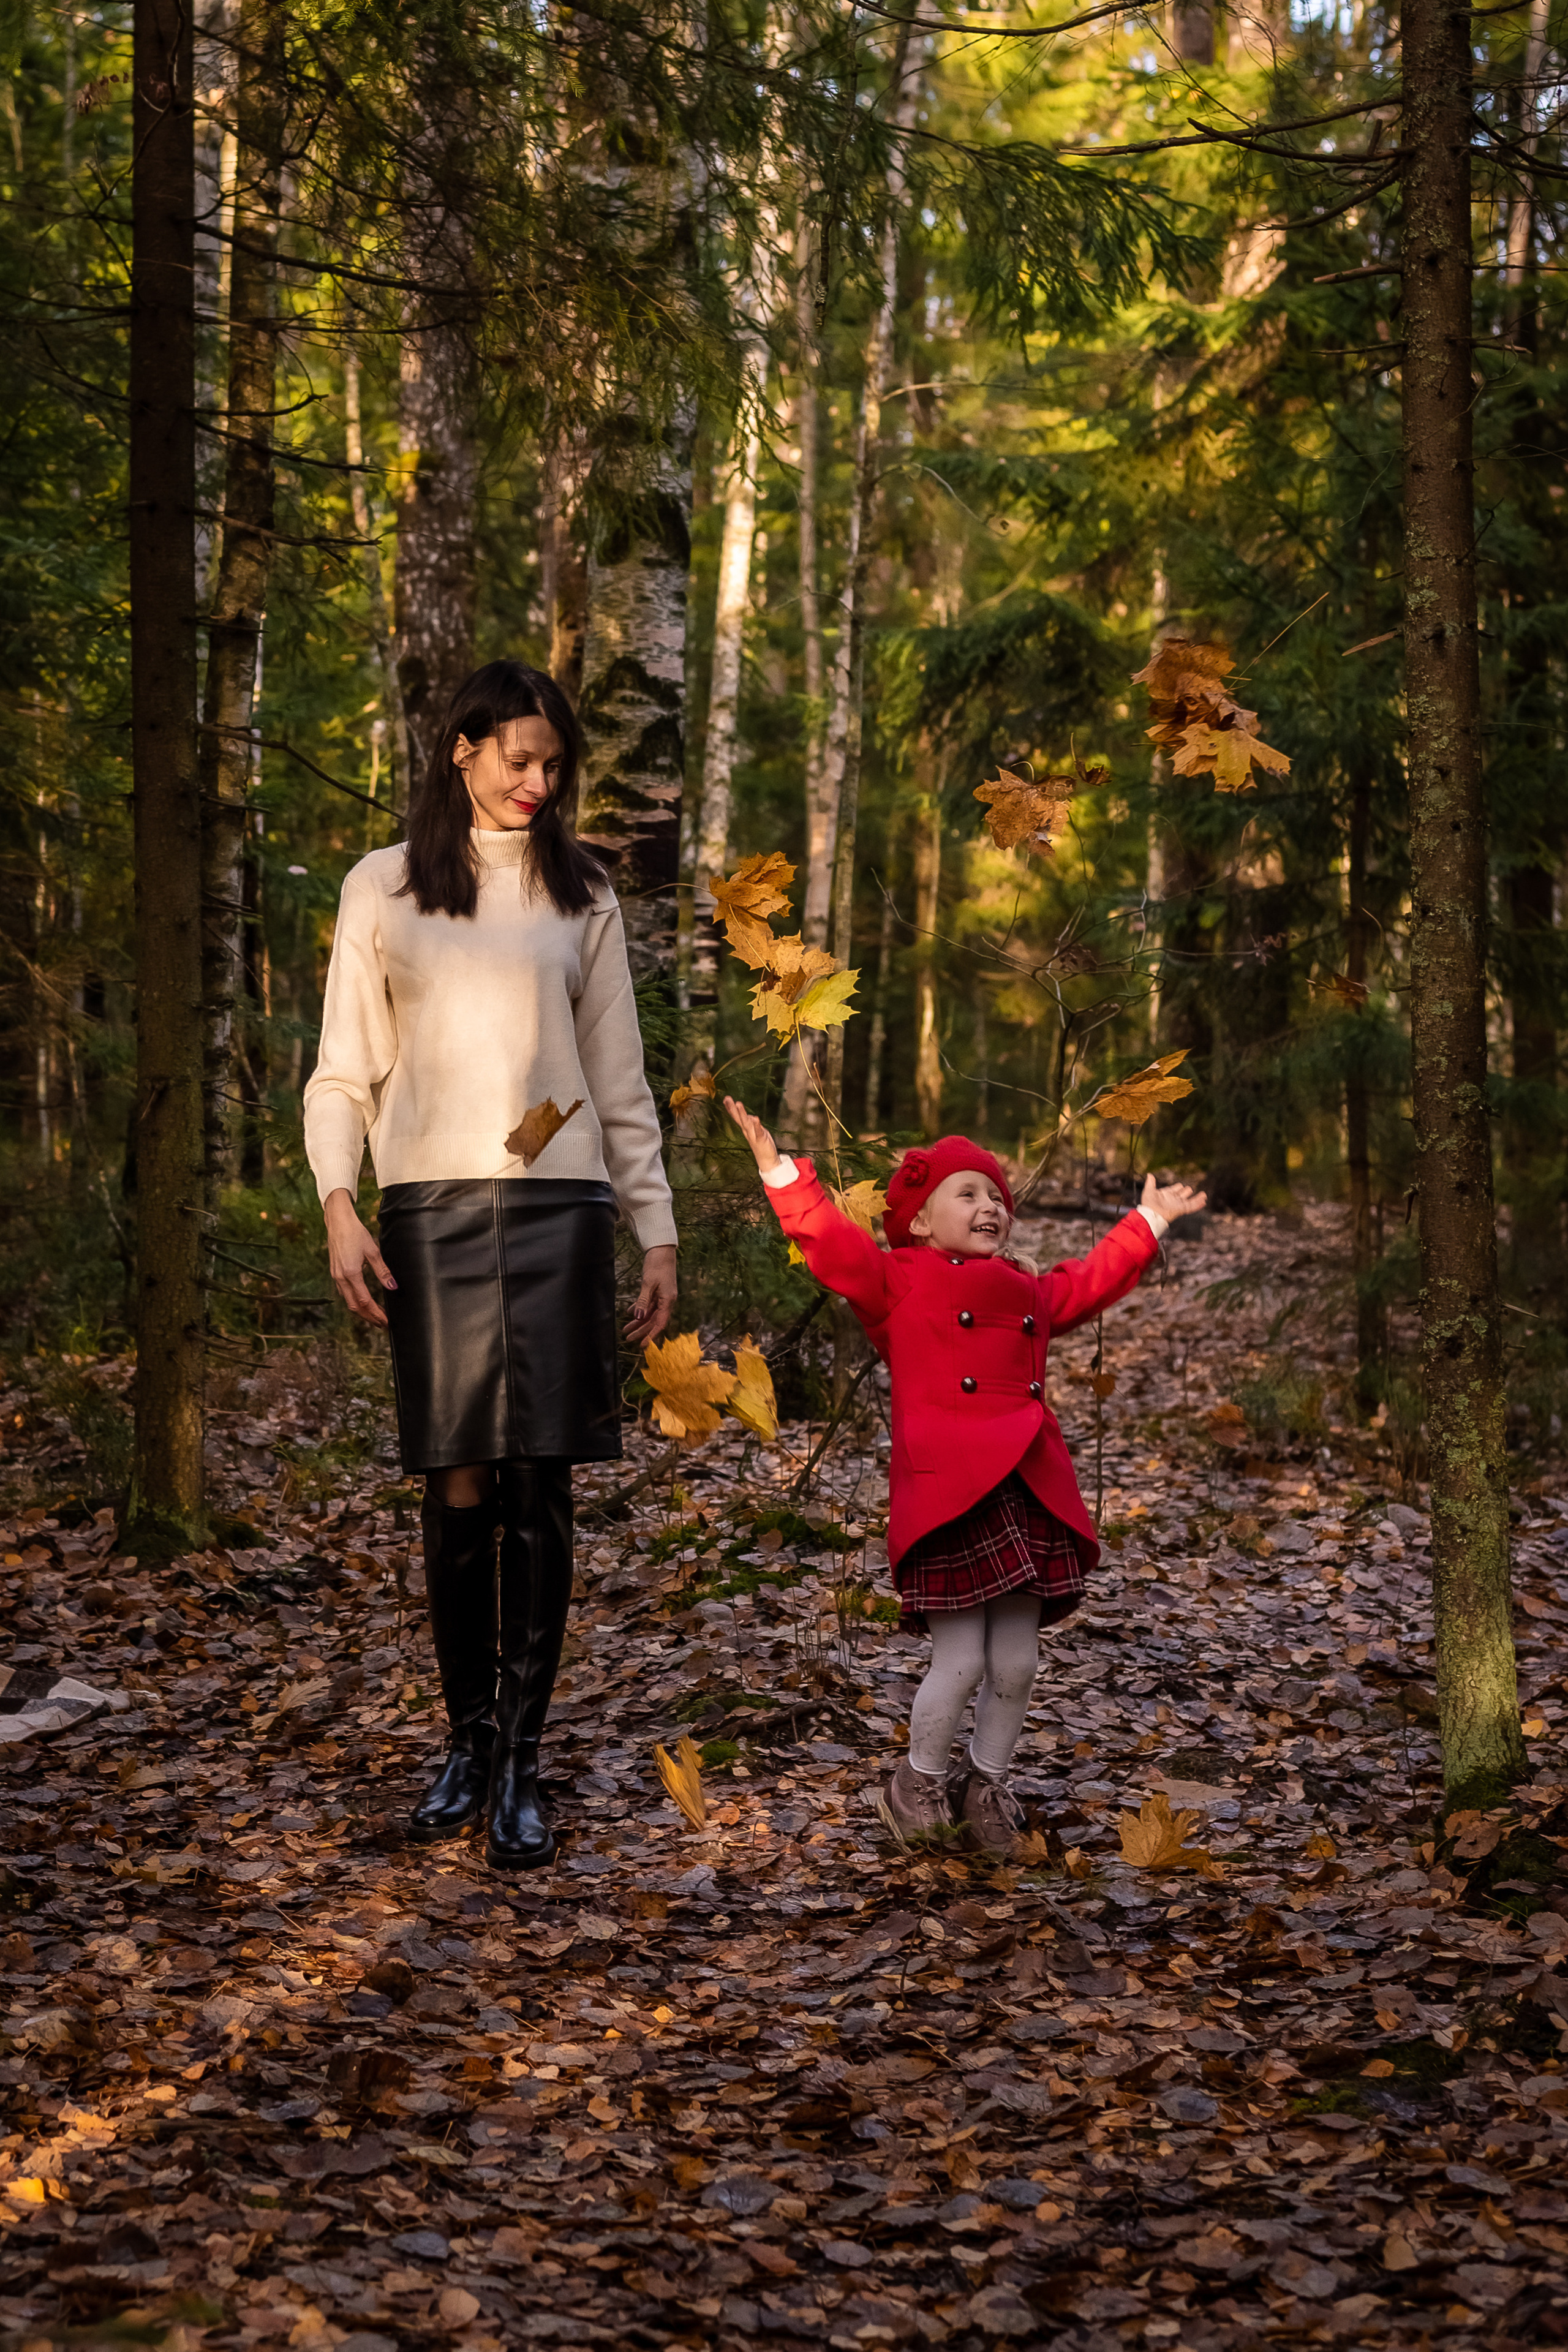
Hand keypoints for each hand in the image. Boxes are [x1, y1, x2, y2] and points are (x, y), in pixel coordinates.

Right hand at [324, 1188, 395, 1326]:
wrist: (338, 1222)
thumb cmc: (355, 1233)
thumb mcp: (372, 1251)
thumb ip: (383, 1271)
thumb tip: (393, 1286)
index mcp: (351, 1273)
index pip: (365, 1301)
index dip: (376, 1313)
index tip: (386, 1320)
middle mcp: (341, 1278)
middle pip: (355, 1306)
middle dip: (369, 1317)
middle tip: (382, 1324)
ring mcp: (336, 1276)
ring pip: (348, 1301)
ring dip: (361, 1311)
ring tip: (374, 1317)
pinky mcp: (334, 1273)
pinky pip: (344, 1293)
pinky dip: (354, 1302)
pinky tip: (362, 1302)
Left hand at [625, 1244, 677, 1347]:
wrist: (662, 1250)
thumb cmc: (657, 1265)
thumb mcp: (648, 1283)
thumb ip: (643, 1301)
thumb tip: (638, 1317)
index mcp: (668, 1300)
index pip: (660, 1323)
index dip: (651, 1335)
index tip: (643, 1345)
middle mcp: (667, 1301)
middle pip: (653, 1320)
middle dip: (641, 1330)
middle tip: (628, 1338)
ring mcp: (662, 1297)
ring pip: (650, 1314)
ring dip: (638, 1322)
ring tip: (626, 1329)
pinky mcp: (657, 1292)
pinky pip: (648, 1305)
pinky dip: (639, 1310)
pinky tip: (629, 1314)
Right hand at [724, 1095, 781, 1173]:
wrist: (766, 1160)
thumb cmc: (761, 1144)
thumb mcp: (756, 1131)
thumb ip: (752, 1124)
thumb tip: (749, 1115)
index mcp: (746, 1129)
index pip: (737, 1117)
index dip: (731, 1108)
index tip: (726, 1099)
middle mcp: (747, 1131)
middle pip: (739, 1118)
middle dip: (733, 1108)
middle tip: (727, 1098)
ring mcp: (753, 1135)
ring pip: (746, 1123)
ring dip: (742, 1113)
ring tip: (738, 1103)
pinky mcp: (761, 1139)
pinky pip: (757, 1131)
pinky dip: (756, 1124)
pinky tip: (755, 1118)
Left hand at [1141, 1172, 1206, 1226]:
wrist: (1151, 1215)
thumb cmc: (1148, 1204)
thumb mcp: (1148, 1191)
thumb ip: (1150, 1183)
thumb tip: (1149, 1174)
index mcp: (1166, 1194)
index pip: (1175, 1189)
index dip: (1178, 1187)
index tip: (1180, 1186)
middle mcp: (1174, 1200)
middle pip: (1184, 1194)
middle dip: (1187, 1191)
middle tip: (1190, 1189)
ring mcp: (1178, 1205)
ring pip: (1190, 1200)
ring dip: (1197, 1198)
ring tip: (1204, 1195)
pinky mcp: (1182, 1209)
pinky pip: (1192, 1206)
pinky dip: (1198, 1204)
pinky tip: (1204, 1201)